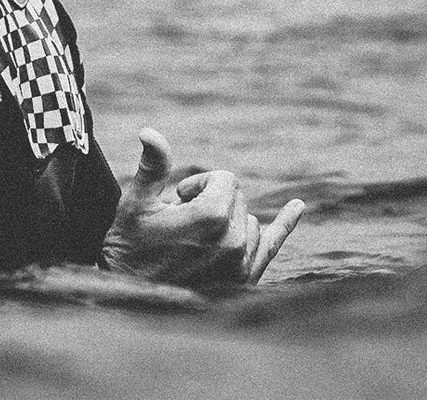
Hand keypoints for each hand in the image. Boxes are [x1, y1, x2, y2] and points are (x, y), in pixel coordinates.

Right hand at [99, 129, 303, 287]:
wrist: (130, 296)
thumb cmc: (128, 245)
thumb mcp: (136, 202)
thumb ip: (153, 165)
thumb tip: (149, 130)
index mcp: (211, 217)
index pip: (225, 179)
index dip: (197, 184)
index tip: (176, 200)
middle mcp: (233, 242)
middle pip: (237, 198)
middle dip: (211, 201)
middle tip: (180, 221)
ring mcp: (242, 265)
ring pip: (248, 220)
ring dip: (227, 221)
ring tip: (195, 238)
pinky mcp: (244, 280)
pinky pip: (271, 246)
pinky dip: (285, 225)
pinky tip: (297, 207)